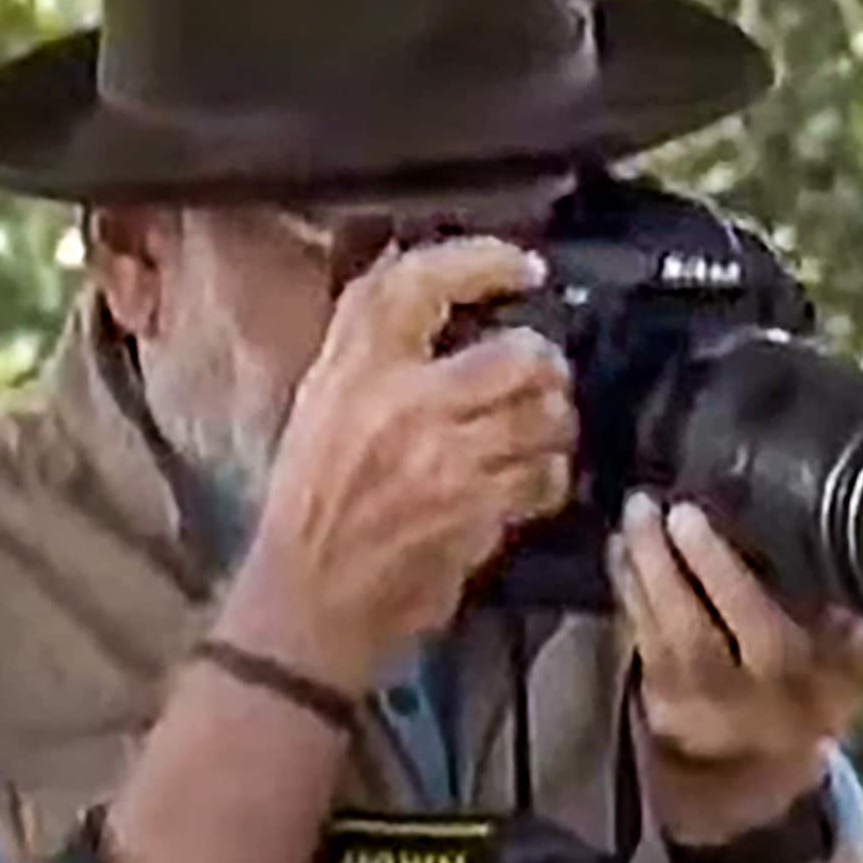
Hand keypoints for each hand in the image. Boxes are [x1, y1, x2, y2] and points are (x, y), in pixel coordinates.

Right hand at [207, 235, 576, 683]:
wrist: (309, 601)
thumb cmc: (314, 503)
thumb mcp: (323, 407)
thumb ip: (375, 352)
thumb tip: (446, 299)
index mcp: (351, 367)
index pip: (420, 281)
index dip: (484, 261)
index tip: (525, 267)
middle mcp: (400, 401)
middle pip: (517, 354)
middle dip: (544, 367)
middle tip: (542, 378)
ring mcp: (444, 458)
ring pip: (544, 415)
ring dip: (554, 425)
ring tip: (538, 433)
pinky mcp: (476, 510)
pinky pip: (544, 476)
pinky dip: (547, 479)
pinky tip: (527, 484)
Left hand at [609, 489, 862, 844]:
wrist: (757, 777)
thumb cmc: (813, 701)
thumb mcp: (854, 680)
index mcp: (792, 688)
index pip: (759, 632)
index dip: (723, 576)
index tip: (694, 518)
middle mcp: (735, 699)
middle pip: (693, 632)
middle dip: (666, 565)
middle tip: (650, 505)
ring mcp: (688, 702)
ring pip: (656, 633)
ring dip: (639, 571)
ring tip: (634, 515)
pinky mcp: (653, 698)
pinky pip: (634, 638)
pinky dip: (626, 591)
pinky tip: (620, 549)